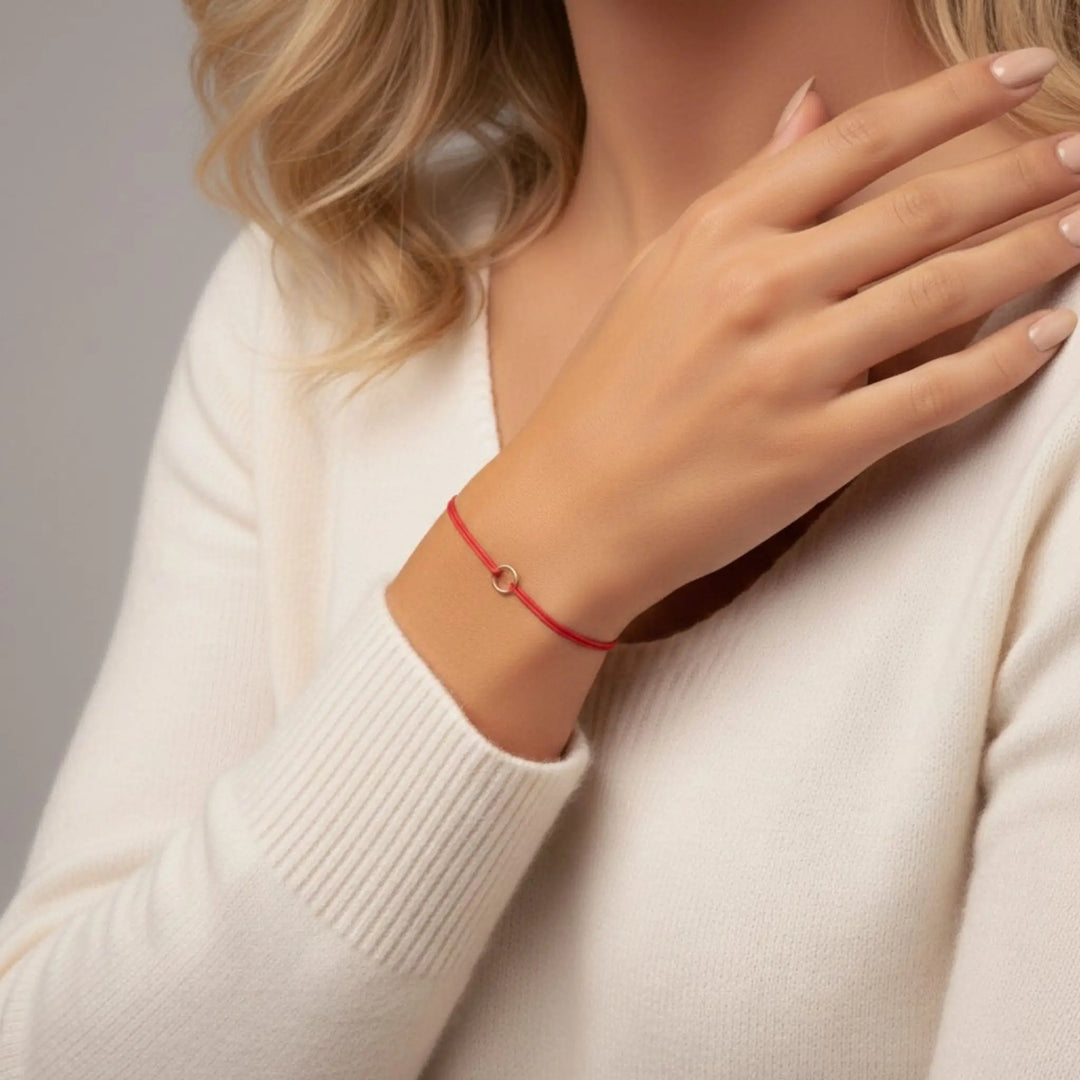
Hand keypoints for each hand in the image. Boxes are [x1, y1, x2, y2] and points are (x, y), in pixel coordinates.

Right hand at [497, 50, 1079, 635]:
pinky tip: (1050, 334)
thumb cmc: (605, 395)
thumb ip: (745, 192)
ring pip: (946, 292)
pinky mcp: (815, 451)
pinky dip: (1004, 361)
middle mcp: (759, 289)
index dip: (954, 97)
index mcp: (717, 235)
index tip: (1022, 71)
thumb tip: (813, 110)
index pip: (858, 142)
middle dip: (1022, 174)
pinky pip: (936, 393)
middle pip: (922, 210)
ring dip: (1033, 253)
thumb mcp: (658, 272)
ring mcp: (790, 371)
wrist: (569, 510)